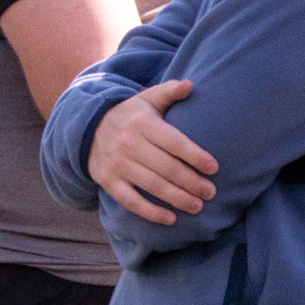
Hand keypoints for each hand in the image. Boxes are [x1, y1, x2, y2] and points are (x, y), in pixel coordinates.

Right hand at [88, 79, 218, 224]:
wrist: (89, 130)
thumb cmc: (130, 116)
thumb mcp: (147, 99)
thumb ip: (169, 91)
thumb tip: (190, 85)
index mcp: (142, 123)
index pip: (174, 142)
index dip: (195, 156)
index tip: (214, 168)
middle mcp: (129, 144)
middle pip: (167, 168)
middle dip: (192, 182)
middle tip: (211, 192)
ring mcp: (118, 164)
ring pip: (152, 186)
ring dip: (178, 199)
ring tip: (197, 206)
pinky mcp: (109, 182)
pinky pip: (131, 201)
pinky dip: (151, 212)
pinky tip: (170, 218)